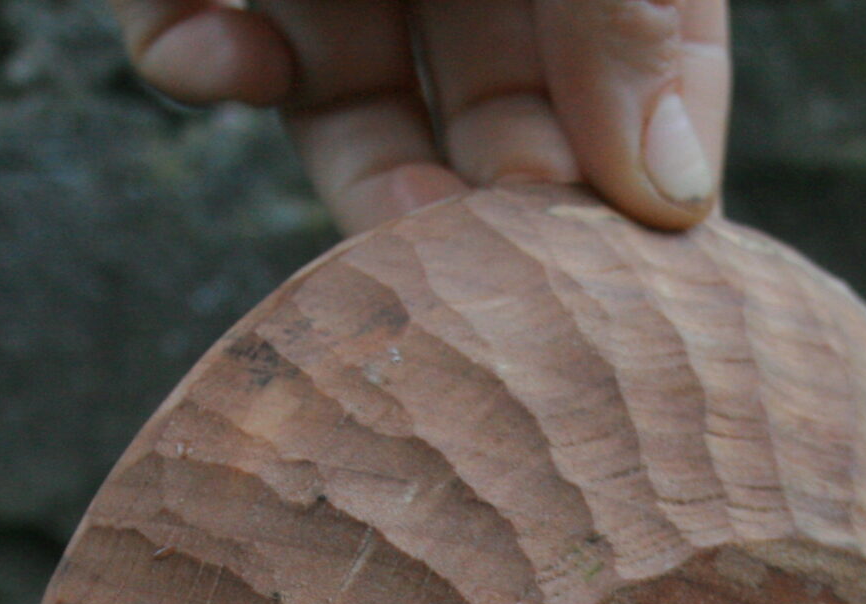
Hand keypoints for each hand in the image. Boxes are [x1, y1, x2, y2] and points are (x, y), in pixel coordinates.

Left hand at [109, 0, 728, 235]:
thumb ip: (635, 6)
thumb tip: (683, 194)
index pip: (626, 74)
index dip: (629, 181)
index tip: (635, 297)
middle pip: (488, 107)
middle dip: (499, 212)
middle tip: (513, 310)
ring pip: (338, 95)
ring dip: (366, 192)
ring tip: (388, 259)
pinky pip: (181, 20)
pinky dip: (197, 60)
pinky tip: (231, 68)